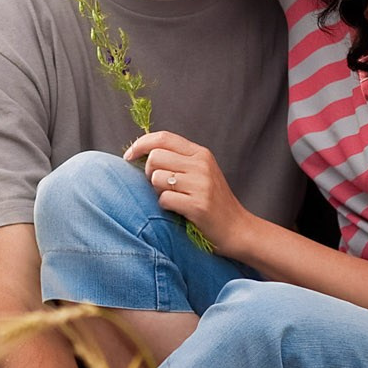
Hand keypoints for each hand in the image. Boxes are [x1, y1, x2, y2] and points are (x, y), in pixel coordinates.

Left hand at [121, 130, 251, 247]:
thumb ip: (177, 160)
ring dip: (158, 191)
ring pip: (156, 178)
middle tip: (160, 186)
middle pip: (155, 157)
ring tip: (173, 198)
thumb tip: (141, 153)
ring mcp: (201, 185)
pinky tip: (178, 210)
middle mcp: (201, 165)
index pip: (162, 137)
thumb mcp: (200, 172)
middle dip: (149, 173)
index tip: (129, 156)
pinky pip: (164, 199)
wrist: (237, 229)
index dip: (140, 144)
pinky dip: (165, 206)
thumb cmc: (212, 201)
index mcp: (200, 153)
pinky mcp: (198, 205)